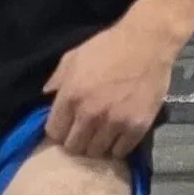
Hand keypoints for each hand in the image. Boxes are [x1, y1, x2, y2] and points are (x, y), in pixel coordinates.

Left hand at [44, 18, 182, 160]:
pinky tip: (118, 134)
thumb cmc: (107, 46)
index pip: (54, 132)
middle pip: (74, 146)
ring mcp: (114, 123)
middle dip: (76, 139)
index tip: (66, 125)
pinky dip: (118, 146)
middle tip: (84, 131)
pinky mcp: (137, 127)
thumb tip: (46, 97)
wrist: (147, 42)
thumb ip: (57, 80)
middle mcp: (90, 114)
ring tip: (101, 133)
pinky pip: (121, 151)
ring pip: (96, 152)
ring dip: (96, 144)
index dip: (58, 130)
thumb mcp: (73, 57)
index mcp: (70, 97)